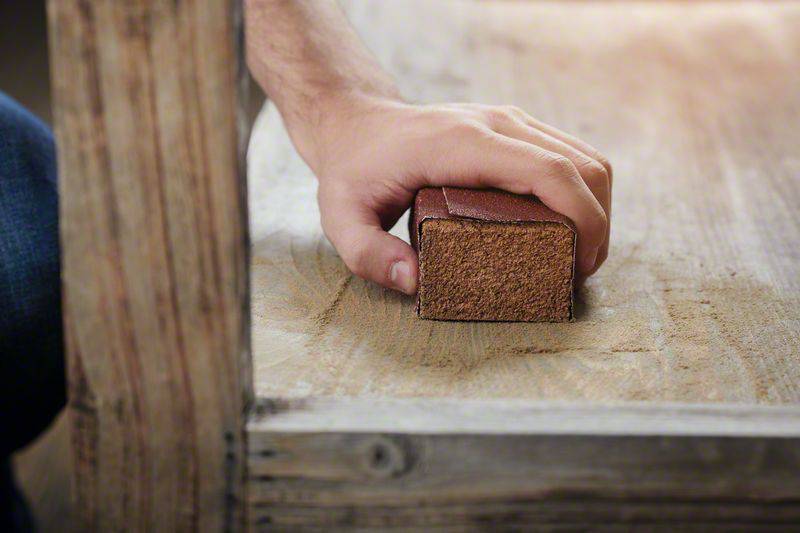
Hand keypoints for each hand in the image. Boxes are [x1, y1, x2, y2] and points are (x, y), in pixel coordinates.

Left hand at [292, 95, 611, 294]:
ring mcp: (509, 120)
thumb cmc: (353, 172)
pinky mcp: (514, 127)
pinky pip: (569, 155)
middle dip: (597, 224)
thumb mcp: (342, 218)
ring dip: (596, 208)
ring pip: (585, 158)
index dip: (582, 220)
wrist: (357, 124)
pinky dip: (581, 193)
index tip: (579, 267)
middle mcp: (495, 123)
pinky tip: (566, 228)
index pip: (548, 172)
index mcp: (462, 143)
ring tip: (578, 257)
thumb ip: (368, 254)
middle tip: (580, 274)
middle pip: (582, 165)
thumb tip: (414, 282)